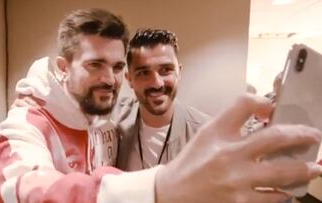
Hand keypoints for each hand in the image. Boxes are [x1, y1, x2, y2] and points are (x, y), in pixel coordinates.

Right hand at [156, 94, 321, 202]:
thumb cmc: (191, 162)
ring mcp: (237, 181)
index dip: (264, 102)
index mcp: (217, 133)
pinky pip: (272, 198)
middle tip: (315, 136)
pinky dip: (285, 193)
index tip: (274, 108)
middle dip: (302, 135)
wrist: (174, 193)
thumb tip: (264, 111)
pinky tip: (288, 191)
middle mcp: (228, 155)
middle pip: (275, 137)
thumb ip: (231, 119)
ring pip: (282, 172)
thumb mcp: (207, 134)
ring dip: (304, 169)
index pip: (244, 104)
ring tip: (315, 168)